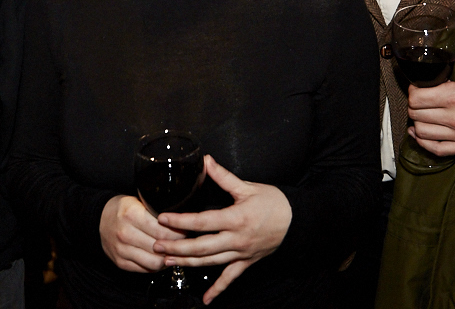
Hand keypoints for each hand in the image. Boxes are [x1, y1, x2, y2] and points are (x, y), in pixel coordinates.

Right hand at [99, 194, 185, 272]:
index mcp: (132, 215)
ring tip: (173, 251)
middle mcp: (125, 234)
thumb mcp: (138, 201)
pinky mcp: (121, 262)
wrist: (100, 219)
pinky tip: (161, 257)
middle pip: (161, 247)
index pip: (163, 230)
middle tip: (184, 242)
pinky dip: (156, 265)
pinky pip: (145, 269)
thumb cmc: (123, 209)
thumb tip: (180, 219)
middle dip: (176, 246)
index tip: (186, 231)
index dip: (179, 232)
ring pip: (154, 262)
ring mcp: (122, 250)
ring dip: (167, 258)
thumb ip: (156, 210)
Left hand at [153, 155, 291, 303]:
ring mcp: (241, 253)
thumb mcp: (248, 187)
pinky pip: (230, 278)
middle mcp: (236, 239)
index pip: (202, 222)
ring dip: (188, 263)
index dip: (181, 221)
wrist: (297, 220)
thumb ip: (224, 176)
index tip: (163, 219)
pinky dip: (218, 289)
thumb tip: (206, 160)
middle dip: (177, 248)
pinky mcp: (247, 262)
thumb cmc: (274, 202)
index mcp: (235, 218)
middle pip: (201, 247)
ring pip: (210, 262)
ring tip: (167, 262)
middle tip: (157, 246)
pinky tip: (206, 299)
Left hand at [407, 80, 454, 155]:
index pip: (416, 97)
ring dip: (417, 123)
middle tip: (419, 101)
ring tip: (420, 116)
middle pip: (416, 114)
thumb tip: (434, 81)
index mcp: (454, 97)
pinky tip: (419, 134)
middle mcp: (453, 117)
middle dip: (414, 106)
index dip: (413, 91)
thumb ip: (453, 82)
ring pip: (422, 132)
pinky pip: (436, 149)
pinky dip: (423, 142)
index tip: (417, 88)